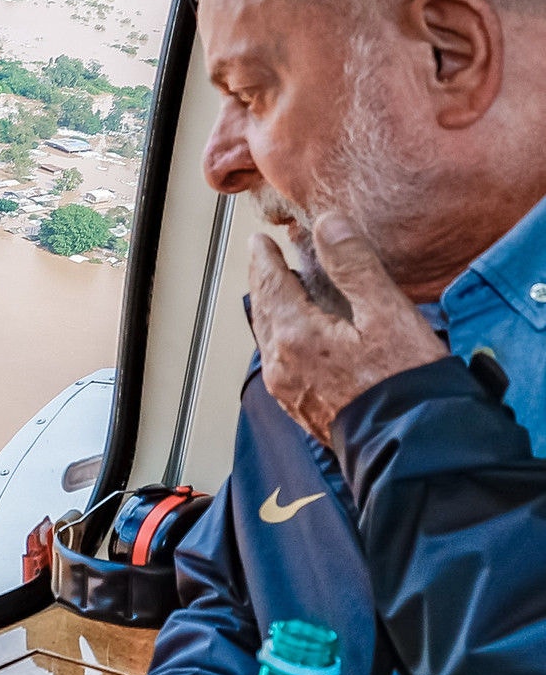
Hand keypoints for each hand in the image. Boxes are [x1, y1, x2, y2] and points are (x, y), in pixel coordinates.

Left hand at [248, 212, 447, 446]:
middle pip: (263, 310)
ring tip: (279, 292)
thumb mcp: (387, 314)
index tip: (260, 243)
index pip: (271, 284)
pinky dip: (281, 336)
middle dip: (264, 282)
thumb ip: (355, 266)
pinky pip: (280, 361)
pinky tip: (297, 336)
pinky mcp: (302, 408)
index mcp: (295, 334)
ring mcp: (288, 389)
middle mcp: (281, 363)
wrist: (414, 449)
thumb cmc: (405, 384)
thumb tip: (328, 225)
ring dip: (271, 310)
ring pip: (269, 337)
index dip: (265, 259)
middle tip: (264, 261)